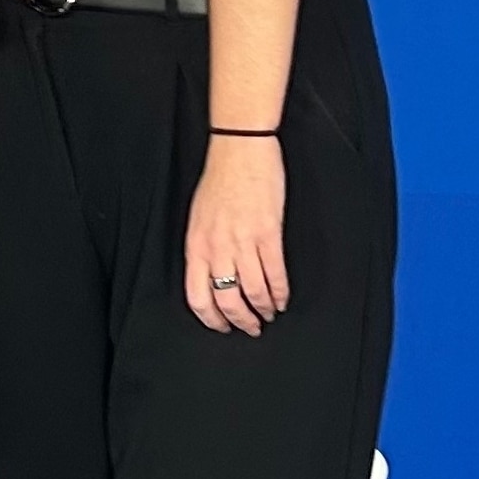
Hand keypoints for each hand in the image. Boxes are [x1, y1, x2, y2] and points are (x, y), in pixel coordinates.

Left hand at [184, 137, 287, 335]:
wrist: (239, 151)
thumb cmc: (219, 181)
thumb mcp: (198, 219)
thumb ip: (203, 249)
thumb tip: (211, 277)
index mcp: (196, 246)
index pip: (197, 297)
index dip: (211, 319)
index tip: (222, 326)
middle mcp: (217, 248)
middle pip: (227, 301)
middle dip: (241, 321)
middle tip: (251, 328)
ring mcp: (243, 241)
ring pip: (253, 292)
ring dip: (264, 309)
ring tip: (269, 314)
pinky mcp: (268, 233)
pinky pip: (275, 273)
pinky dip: (280, 292)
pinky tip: (282, 299)